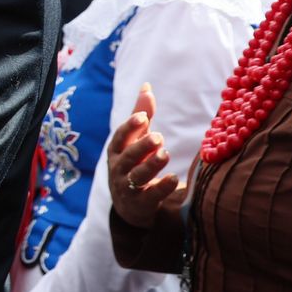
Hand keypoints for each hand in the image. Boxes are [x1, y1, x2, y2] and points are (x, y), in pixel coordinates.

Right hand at [107, 83, 185, 229]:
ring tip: (165, 154)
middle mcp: (119, 168)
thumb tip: (146, 86)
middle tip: (158, 137)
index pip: (120, 137)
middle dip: (142, 146)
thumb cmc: (134, 163)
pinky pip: (151, 196)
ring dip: (151, 165)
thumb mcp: (135, 141)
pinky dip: (162, 188)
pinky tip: (173, 178)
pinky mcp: (141, 203)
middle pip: (129, 156)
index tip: (144, 117)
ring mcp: (128, 187)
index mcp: (117, 151)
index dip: (130, 127)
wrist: (130, 205)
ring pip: (138, 176)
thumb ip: (141, 116)